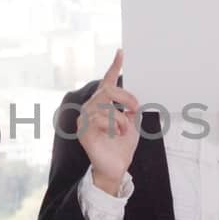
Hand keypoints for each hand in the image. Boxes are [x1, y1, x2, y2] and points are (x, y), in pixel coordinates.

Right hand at [78, 50, 139, 195]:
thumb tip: (131, 99)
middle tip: (135, 108)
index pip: (107, 82)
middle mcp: (90, 109)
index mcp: (102, 105)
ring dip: (121, 118)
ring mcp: (84, 119)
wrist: (117, 167)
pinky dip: (114, 125)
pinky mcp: (83, 131)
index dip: (114, 67)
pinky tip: (115, 133)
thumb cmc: (122, 146)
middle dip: (126, 97)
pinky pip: (100, 118)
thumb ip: (129, 108)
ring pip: (105, 106)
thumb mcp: (132, 122)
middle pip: (107, 90)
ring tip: (124, 130)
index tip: (121, 52)